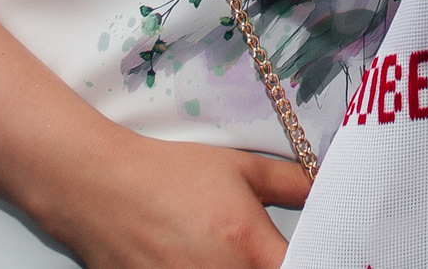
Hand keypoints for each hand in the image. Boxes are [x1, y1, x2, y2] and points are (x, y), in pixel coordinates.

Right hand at [38, 132, 312, 268]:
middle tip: (264, 250)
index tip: (315, 253)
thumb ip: (291, 182)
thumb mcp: (241, 167)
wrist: (103, 187)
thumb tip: (325, 189)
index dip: (315, 260)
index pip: (303, 267)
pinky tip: (196, 259)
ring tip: (221, 250)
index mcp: (248, 248)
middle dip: (273, 266)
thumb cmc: (170, 175)